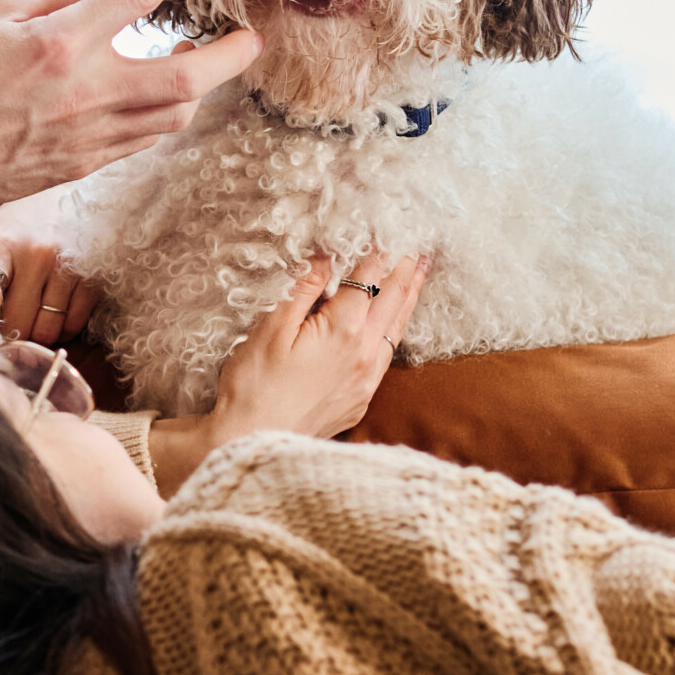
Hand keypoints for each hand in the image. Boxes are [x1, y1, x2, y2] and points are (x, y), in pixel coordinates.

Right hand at [0, 0, 261, 204]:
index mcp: (60, 42)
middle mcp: (86, 90)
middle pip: (186, 74)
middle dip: (231, 54)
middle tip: (251, 36)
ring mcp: (89, 133)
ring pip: (174, 114)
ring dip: (199, 87)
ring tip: (203, 63)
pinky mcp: (82, 163)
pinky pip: (141, 139)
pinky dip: (161, 115)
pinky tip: (159, 98)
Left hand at [0, 186, 98, 344]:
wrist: (77, 200)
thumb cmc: (24, 225)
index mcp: (0, 243)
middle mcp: (35, 254)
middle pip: (18, 322)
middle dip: (13, 333)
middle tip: (12, 325)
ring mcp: (66, 266)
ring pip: (47, 330)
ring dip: (39, 334)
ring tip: (35, 318)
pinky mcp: (92, 277)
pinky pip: (73, 324)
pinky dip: (64, 329)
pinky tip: (57, 315)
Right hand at [149, 250, 428, 491]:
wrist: (254, 440)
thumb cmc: (254, 383)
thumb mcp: (270, 327)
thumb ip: (302, 290)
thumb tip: (326, 259)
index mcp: (342, 329)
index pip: (366, 280)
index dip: (377, 255)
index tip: (387, 235)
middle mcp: (363, 353)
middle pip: (393, 302)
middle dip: (406, 273)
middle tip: (420, 251)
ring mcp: (366, 379)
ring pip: (397, 330)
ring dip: (409, 300)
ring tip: (418, 278)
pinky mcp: (360, 400)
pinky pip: (387, 356)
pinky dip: (396, 331)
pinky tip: (393, 327)